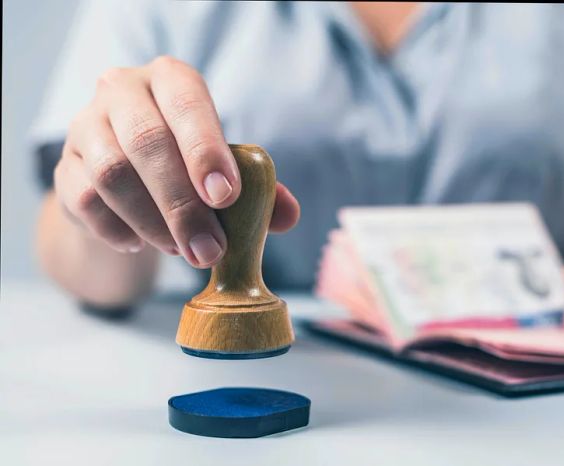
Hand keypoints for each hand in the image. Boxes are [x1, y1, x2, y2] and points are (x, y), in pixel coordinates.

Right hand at [55, 56, 299, 267]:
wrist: (131, 180)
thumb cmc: (188, 165)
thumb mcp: (224, 169)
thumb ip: (258, 189)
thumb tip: (288, 216)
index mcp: (171, 80)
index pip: (187, 103)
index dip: (206, 149)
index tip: (225, 196)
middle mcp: (123, 91)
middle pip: (146, 142)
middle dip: (182, 204)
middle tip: (208, 250)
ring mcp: (86, 126)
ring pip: (112, 174)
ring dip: (152, 223)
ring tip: (182, 252)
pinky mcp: (63, 166)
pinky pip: (85, 201)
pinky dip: (118, 230)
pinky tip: (142, 245)